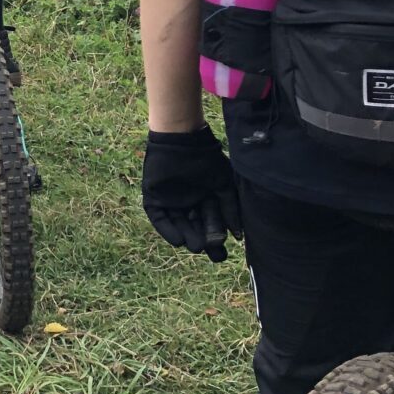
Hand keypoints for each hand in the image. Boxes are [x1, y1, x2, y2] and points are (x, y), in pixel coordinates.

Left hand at [142, 126, 242, 262]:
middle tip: (211, 253)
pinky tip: (179, 241)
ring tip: (197, 246)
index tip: (222, 253)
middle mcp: (188, 203)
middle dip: (203, 241)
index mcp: (205, 200)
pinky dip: (167, 230)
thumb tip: (239, 236)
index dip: (216, 238)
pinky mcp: (154, 198)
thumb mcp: (223, 186)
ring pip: (179, 224)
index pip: (211, 224)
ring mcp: (171, 201)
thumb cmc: (206, 160)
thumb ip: (230, 209)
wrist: (182, 140)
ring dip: (188, 237)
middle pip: (195, 227)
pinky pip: (159, 218)